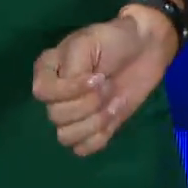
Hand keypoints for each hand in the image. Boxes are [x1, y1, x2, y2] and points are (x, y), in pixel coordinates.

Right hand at [32, 6, 178, 155]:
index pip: (41, 92)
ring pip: (66, 136)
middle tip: (108, 85)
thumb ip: (72, 68)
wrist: (145, 49)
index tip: (97, 77)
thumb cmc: (114, 39)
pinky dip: (99, 137)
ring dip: (94, 123)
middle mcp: (56, 95)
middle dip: (88, 104)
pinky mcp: (91, 128)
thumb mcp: (88, 42)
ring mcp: (73, 114)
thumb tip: (72, 93)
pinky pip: (82, 148)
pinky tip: (113, 116)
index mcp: (48, 70)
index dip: (69, 91)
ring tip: (112, 104)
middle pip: (56, 116)